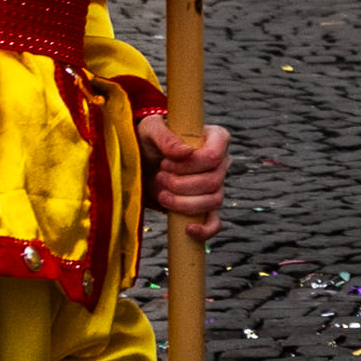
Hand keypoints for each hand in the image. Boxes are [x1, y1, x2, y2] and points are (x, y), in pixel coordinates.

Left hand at [138, 114, 230, 228]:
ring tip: (162, 194)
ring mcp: (215, 186)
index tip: (165, 163)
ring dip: (184, 203)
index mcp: (216, 139)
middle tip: (159, 176)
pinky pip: (214, 223)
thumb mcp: (151, 129)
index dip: (191, 165)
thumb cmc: (148, 139)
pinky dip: (205, 230)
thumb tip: (185, 153)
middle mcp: (221, 162)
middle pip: (213, 181)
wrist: (140, 160)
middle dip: (181, 184)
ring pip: (213, 201)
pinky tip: (188, 229)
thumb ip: (166, 137)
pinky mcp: (204, 206)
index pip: (215, 156)